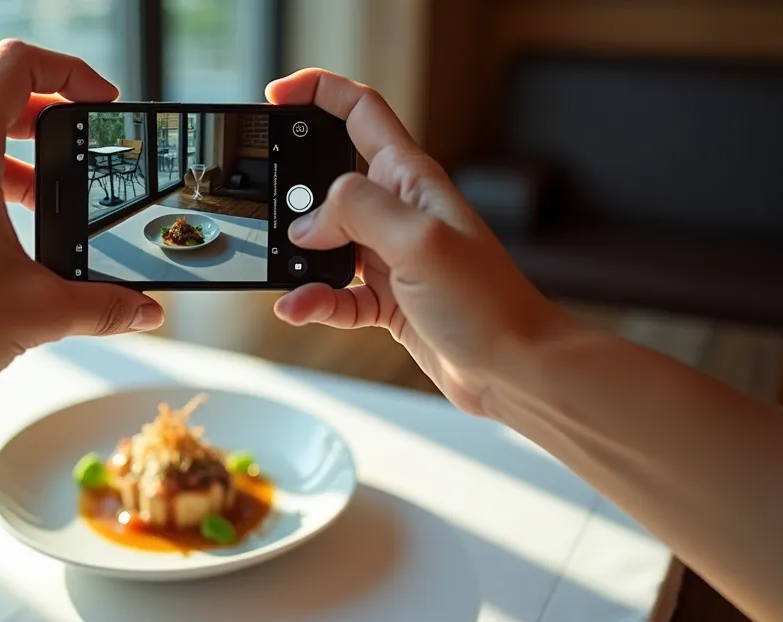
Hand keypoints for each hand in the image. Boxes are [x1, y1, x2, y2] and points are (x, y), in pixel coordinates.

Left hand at [0, 40, 163, 400]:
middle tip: (88, 151)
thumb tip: (142, 311)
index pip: (18, 65)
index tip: (101, 103)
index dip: (71, 72)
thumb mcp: (38, 310)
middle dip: (53, 123)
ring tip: (58, 205)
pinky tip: (14, 244)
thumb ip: (102, 306)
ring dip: (22, 165)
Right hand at [267, 70, 568, 414]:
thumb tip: (308, 222)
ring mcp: (391, 256)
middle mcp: (398, 211)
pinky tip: (300, 308)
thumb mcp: (419, 240)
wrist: (514, 367)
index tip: (276, 96)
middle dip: (294, 193)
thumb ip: (358, 212)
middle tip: (269, 214)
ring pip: (326, 243)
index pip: (360, 112)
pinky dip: (313, 301)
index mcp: (411, 179)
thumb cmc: (486, 302)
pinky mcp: (387, 300)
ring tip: (287, 277)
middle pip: (330, 181)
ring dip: (299, 259)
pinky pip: (334, 293)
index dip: (319, 93)